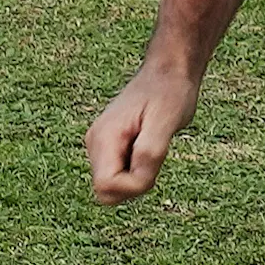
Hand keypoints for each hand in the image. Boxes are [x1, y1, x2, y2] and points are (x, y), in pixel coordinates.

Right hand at [86, 61, 200, 202]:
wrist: (168, 73)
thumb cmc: (170, 94)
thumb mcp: (166, 122)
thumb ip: (150, 151)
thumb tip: (138, 179)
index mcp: (103, 137)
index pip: (105, 186)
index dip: (133, 186)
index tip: (154, 162)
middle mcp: (95, 144)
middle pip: (105, 192)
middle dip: (133, 186)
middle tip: (155, 158)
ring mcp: (100, 146)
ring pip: (112, 187)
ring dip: (137, 179)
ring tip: (152, 148)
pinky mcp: (110, 148)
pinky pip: (119, 176)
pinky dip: (137, 171)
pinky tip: (147, 148)